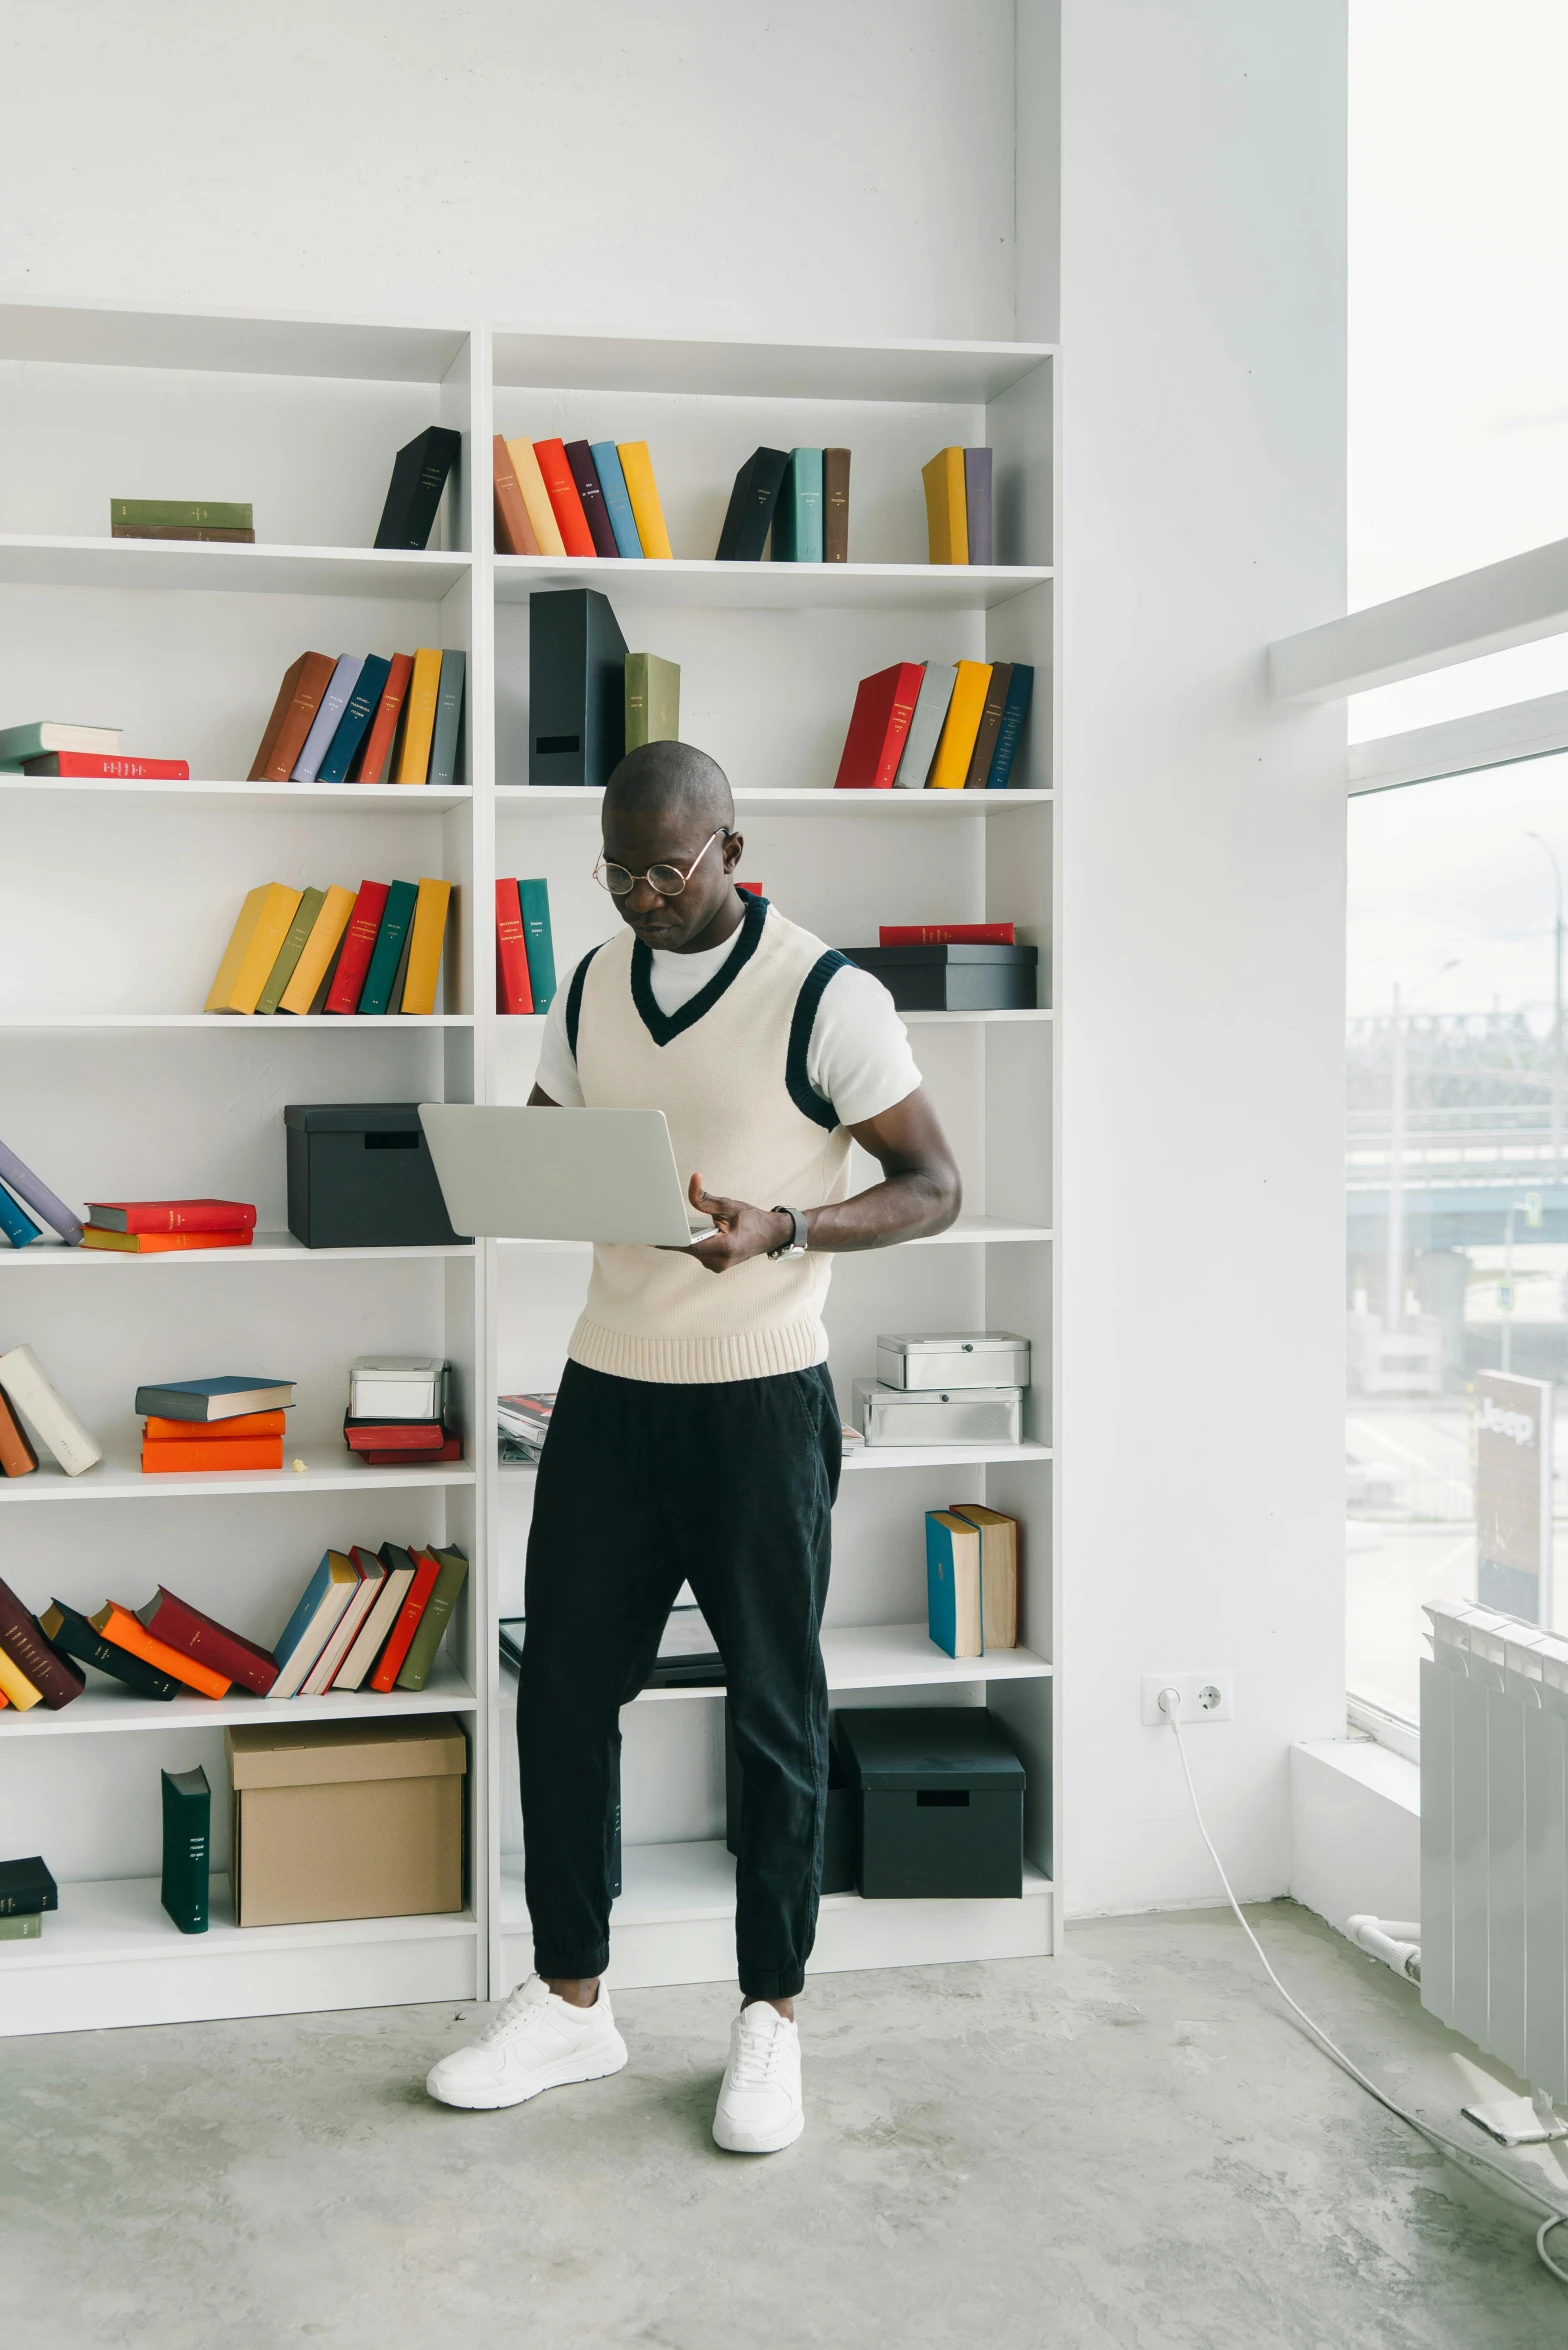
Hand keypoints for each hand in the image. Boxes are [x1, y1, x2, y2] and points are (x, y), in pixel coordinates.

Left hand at [679, 1173, 793, 1275]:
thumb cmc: (754, 1221)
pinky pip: (697, 1253)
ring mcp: (717, 1266)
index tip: (655, 1233)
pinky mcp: (715, 1265)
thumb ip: (706, 1198)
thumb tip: (693, 1181)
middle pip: (688, 1247)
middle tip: (668, 1221)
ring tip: (694, 1226)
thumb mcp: (729, 1206)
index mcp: (724, 1247)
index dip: (670, 1238)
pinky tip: (700, 1233)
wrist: (770, 1235)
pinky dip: (695, 1242)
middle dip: (680, 1234)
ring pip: (691, 1251)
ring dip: (689, 1238)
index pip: (688, 1245)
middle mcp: (719, 1261)